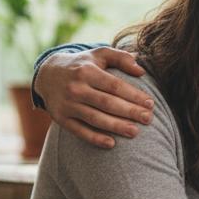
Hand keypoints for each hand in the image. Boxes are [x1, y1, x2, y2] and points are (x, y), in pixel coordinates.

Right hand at [35, 48, 152, 147]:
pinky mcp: (61, 118)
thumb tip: (142, 70)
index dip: (133, 95)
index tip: (150, 103)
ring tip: (135, 132)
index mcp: (87, 71)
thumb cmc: (82, 65)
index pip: (114, 85)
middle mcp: (76, 88)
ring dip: (116, 126)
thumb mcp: (99, 54)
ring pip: (95, 118)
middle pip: (107, 103)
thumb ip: (121, 58)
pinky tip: (111, 144)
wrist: (47, 74)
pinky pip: (79, 131)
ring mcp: (67, 104)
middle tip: (148, 119)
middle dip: (129, 112)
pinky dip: (95, 138)